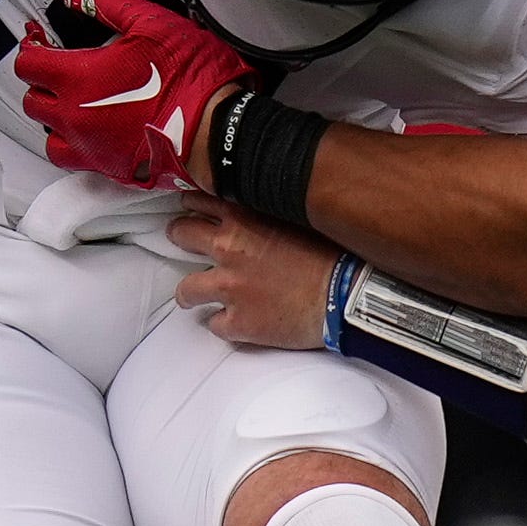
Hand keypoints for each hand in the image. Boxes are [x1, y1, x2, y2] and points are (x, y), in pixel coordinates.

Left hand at [15, 0, 248, 189]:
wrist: (216, 129)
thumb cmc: (189, 79)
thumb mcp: (150, 22)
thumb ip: (106, 1)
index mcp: (78, 77)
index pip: (28, 64)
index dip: (32, 48)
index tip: (43, 43)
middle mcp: (74, 115)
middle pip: (32, 99)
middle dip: (42, 82)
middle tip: (62, 69)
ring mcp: (88, 146)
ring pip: (47, 133)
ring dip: (53, 116)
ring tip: (74, 102)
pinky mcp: (107, 168)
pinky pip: (71, 158)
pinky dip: (73, 144)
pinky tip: (90, 131)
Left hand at [172, 201, 341, 349]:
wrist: (347, 295)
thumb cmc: (333, 256)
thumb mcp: (298, 217)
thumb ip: (269, 213)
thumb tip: (260, 211)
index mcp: (244, 218)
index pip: (200, 200)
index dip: (193, 205)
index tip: (192, 208)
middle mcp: (228, 249)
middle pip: (182, 234)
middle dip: (179, 236)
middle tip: (182, 239)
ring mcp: (229, 288)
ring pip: (186, 289)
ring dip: (188, 292)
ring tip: (191, 296)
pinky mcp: (237, 322)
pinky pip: (215, 325)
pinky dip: (224, 323)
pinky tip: (235, 322)